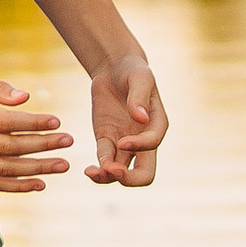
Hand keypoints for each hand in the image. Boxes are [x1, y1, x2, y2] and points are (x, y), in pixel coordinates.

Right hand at [0, 70, 72, 191]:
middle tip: (67, 142)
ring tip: (62, 165)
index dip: (34, 123)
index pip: (6, 123)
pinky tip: (39, 183)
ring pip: (5, 169)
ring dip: (37, 169)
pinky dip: (17, 186)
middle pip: (9, 147)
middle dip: (42, 145)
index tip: (57, 121)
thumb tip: (26, 98)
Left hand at [86, 55, 164, 186]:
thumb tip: (141, 118)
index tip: (122, 141)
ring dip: (109, 177)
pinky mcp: (106, 139)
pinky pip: (104, 159)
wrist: (115, 68)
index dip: (139, 146)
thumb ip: (139, 96)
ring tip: (93, 173)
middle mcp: (143, 140)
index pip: (153, 144)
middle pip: (145, 173)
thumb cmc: (133, 71)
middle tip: (112, 171)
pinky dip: (98, 168)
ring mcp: (124, 142)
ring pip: (122, 171)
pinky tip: (88, 170)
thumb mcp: (139, 78)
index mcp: (157, 125)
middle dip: (130, 178)